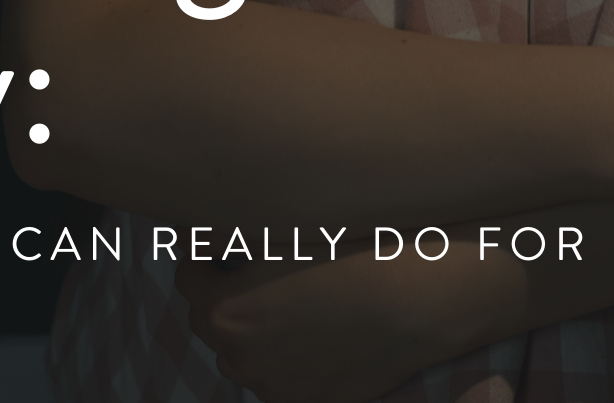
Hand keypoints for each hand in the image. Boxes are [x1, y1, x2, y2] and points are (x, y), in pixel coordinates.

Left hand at [177, 239, 523, 402]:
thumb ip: (230, 235)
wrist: (423, 297)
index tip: (232, 242)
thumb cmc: (359, 249)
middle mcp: (241, 356)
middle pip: (213, 322)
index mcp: (226, 309)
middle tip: (265, 268)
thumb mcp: (287, 228)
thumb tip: (198, 234)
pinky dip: (287, 358)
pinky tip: (320, 331)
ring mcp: (275, 386)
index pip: (189, 278)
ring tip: (298, 301)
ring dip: (256, 330)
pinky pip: (279, 380)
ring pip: (245, 354)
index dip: (208, 256)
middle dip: (228, 294)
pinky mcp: (310, 401)